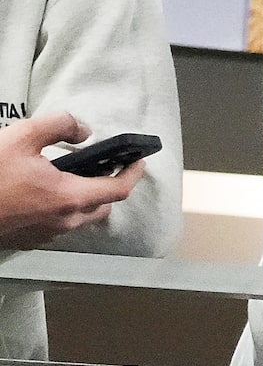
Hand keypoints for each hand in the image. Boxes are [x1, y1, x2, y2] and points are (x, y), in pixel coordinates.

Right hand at [0, 116, 143, 251]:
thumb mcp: (21, 137)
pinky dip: (63, 208)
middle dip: (109, 186)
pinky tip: (43, 192)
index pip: (119, 189)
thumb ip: (58, 125)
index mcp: (70, 197)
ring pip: (80, 217)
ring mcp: (47, 234)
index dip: (133, 173)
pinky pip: (58, 224)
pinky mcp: (30, 239)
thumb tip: (82, 130)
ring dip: (84, 198)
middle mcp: (64, 221)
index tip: (138, 160)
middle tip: (102, 166)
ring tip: (69, 176)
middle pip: (102, 206)